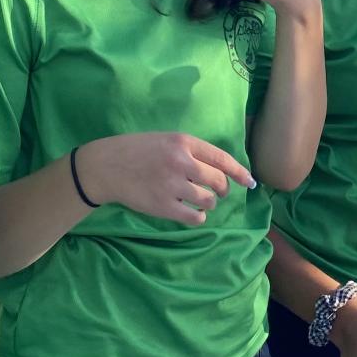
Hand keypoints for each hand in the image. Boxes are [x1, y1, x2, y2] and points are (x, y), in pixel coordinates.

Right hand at [83, 132, 253, 225]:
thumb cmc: (137, 151)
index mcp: (183, 142)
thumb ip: (191, 151)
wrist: (106, 166)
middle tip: (218, 193)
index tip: (250, 182)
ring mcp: (172, 185)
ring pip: (208, 200)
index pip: (221, 159)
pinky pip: (194, 217)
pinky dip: (198, 217)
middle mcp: (180, 162)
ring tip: (201, 201)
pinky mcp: (163, 206)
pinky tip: (193, 213)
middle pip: (218, 181)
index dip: (240, 172)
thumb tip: (221, 169)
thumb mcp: (166, 140)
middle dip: (223, 190)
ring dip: (209, 203)